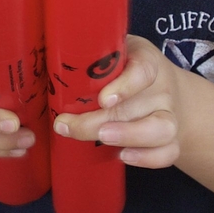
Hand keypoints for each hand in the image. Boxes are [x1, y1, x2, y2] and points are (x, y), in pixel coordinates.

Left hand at [53, 35, 182, 168]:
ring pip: (162, 129)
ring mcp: (169, 115)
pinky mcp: (172, 139)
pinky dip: (147, 158)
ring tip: (102, 139)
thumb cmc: (126, 69)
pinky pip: (168, 153)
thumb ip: (88, 56)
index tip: (102, 99)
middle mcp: (161, 89)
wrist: (167, 90)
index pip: (143, 70)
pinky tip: (122, 156)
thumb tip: (42, 57)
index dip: (125, 86)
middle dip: (102, 120)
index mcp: (146, 61)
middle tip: (71, 126)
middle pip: (139, 106)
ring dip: (129, 136)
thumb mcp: (112, 53)